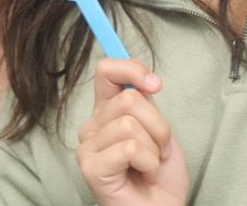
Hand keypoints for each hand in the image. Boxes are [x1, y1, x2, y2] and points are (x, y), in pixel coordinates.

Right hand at [76, 59, 188, 205]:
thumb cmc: (159, 178)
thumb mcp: (159, 131)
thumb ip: (146, 104)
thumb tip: (143, 80)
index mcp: (106, 113)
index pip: (106, 71)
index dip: (130, 68)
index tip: (154, 84)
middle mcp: (92, 126)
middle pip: (129, 99)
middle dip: (158, 126)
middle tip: (158, 150)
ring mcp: (87, 147)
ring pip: (131, 124)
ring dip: (154, 149)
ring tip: (149, 166)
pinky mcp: (90, 167)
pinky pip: (129, 148)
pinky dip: (148, 163)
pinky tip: (143, 175)